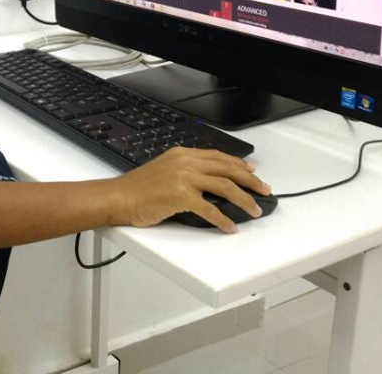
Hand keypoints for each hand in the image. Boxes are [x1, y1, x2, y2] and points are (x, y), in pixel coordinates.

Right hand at [110, 147, 270, 232]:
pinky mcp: (181, 195)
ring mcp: (183, 177)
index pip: (218, 156)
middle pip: (227, 169)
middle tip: (264, 190)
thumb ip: (185, 171)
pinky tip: (229, 227)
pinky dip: (223, 219)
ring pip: (225, 186)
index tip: (252, 172)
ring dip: (244, 199)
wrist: (118, 197)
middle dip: (250, 181)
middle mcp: (185, 162)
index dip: (238, 164)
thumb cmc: (137, 189)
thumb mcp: (163, 170)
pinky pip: (210, 209)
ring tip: (254, 209)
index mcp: (182, 154)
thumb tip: (208, 185)